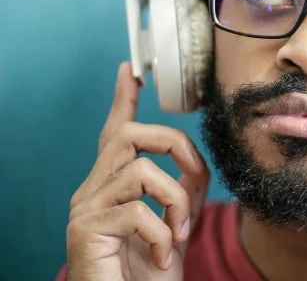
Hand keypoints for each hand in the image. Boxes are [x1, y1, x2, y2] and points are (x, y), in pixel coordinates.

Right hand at [66, 63, 209, 280]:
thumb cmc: (146, 276)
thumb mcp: (174, 225)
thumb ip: (182, 192)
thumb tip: (196, 164)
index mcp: (111, 188)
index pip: (116, 135)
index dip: (124, 102)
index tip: (130, 72)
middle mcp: (91, 192)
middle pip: (130, 136)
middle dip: (174, 144)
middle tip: (196, 176)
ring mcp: (85, 210)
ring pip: (141, 170)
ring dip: (175, 202)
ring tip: (176, 235)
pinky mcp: (85, 231)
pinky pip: (137, 210)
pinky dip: (162, 233)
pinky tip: (160, 256)